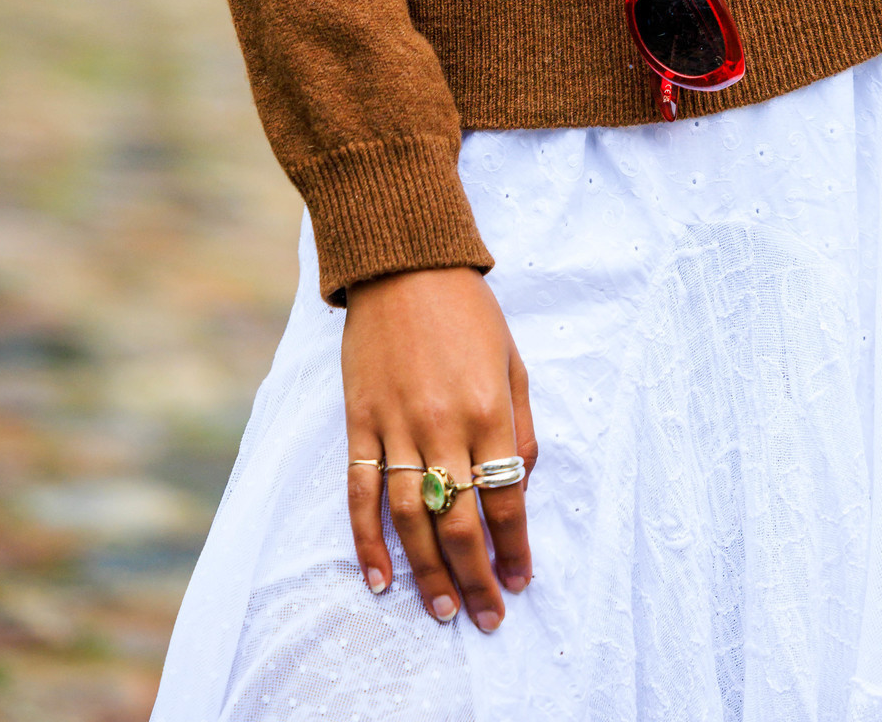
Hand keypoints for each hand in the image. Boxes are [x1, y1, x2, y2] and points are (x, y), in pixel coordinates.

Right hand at [342, 267, 536, 631]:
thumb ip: (520, 426)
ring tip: (443, 610)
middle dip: (477, 575)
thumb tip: (517, 485)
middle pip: (459, 520)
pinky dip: (367, 540)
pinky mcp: (360, 422)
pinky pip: (361, 492)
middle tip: (488, 615)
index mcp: (488, 408)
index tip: (521, 580)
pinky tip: (379, 577)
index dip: (515, 547)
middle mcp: (443, 424)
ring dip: (426, 571)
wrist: (404, 265)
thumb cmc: (468, 312)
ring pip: (410, 518)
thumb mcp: (513, 361)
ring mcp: (396, 425)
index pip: (505, 497)